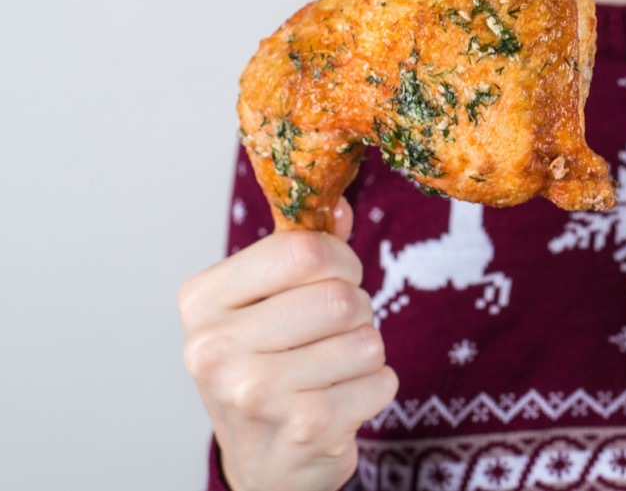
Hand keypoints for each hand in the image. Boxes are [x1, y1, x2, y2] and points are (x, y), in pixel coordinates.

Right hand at [179, 200, 396, 490]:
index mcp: (202, 301)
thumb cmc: (267, 365)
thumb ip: (302, 249)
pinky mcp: (303, 429)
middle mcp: (215, 349)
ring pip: (366, 340)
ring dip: (366, 351)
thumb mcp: (267, 302)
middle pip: (339, 297)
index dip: (340, 258)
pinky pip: (380, 381)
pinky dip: (376, 387)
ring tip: (334, 367)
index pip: (302, 249)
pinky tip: (341, 399)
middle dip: (357, 309)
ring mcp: (255, 394)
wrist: (263, 461)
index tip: (338, 275)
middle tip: (335, 331)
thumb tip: (338, 206)